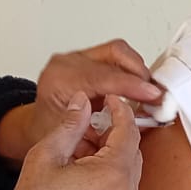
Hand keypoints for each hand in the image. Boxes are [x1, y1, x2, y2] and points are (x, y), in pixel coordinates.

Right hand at [0, 95, 142, 189]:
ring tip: (83, 150)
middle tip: (93, 122)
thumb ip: (69, 125)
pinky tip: (84, 176)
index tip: (110, 100)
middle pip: (132, 151)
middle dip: (116, 133)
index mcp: (114, 174)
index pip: (128, 131)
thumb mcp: (46, 156)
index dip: (120, 111)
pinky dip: (111, 178)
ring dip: (113, 156)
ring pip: (128, 173)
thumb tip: (81, 103)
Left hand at [31, 40, 162, 154]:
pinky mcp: (86, 59)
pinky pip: (115, 57)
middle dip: (140, 75)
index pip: (104, 76)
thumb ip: (103, 129)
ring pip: (118, 52)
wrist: (35, 127)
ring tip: (148, 94)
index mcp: (60, 80)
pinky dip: (131, 72)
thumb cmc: (47, 134)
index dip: (133, 85)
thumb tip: (135, 124)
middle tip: (156, 96)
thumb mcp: (73, 137)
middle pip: (115, 54)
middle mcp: (67, 63)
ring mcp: (76, 58)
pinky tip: (138, 90)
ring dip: (137, 72)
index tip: (153, 95)